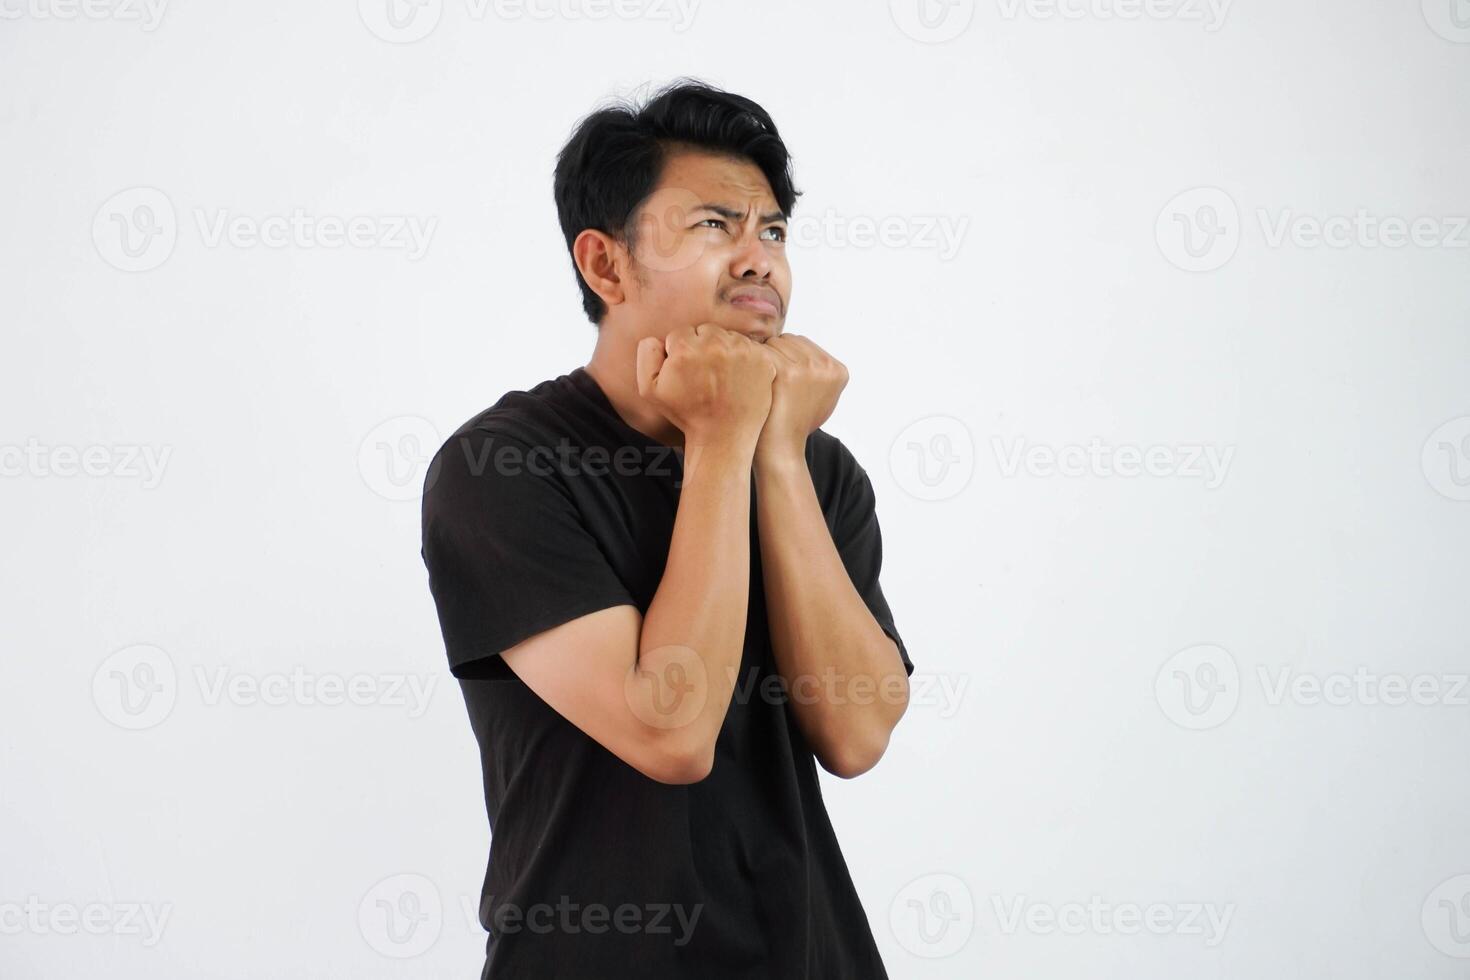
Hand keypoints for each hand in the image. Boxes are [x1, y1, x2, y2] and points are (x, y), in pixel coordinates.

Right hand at [636, 323, 776, 449]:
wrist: (722, 437)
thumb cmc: (686, 414)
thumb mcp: (650, 390)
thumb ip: (647, 354)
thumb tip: (658, 337)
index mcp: (685, 348)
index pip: (680, 333)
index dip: (680, 352)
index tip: (687, 372)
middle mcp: (715, 344)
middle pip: (705, 331)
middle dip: (703, 347)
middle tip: (705, 374)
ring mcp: (742, 350)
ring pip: (728, 336)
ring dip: (724, 351)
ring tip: (721, 377)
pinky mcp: (763, 358)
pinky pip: (750, 346)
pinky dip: (744, 358)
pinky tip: (737, 378)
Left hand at [754, 334, 847, 462]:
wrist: (781, 448)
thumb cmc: (794, 422)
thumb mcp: (819, 396)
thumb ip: (817, 370)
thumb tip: (803, 348)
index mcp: (839, 371)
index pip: (804, 343)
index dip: (787, 359)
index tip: (783, 383)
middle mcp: (827, 367)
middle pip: (790, 340)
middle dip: (777, 355)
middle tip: (771, 384)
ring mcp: (809, 368)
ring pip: (775, 343)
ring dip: (764, 358)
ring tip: (764, 384)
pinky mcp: (788, 372)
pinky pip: (762, 352)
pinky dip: (754, 364)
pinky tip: (752, 382)